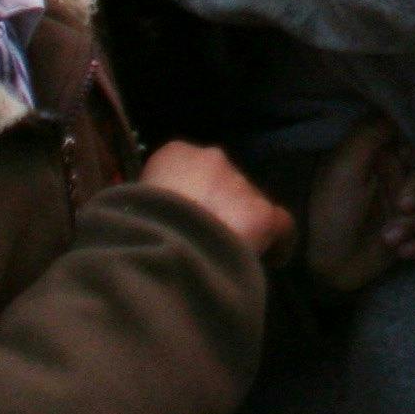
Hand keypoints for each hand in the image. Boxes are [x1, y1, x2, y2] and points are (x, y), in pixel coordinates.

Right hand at [143, 137, 297, 262]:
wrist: (156, 243)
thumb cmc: (133, 227)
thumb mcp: (134, 205)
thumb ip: (158, 203)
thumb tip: (168, 220)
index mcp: (174, 154)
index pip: (194, 169)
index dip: (195, 196)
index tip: (190, 219)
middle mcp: (212, 159)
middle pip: (225, 184)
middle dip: (220, 208)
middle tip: (209, 237)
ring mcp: (240, 184)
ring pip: (249, 204)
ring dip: (242, 225)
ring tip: (229, 252)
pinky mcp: (261, 212)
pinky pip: (281, 226)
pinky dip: (277, 244)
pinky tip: (270, 260)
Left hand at [299, 114, 414, 292]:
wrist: (322, 264)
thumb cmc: (330, 210)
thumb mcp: (345, 166)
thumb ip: (371, 132)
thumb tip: (396, 105)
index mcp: (384, 152)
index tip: (407, 187)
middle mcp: (401, 173)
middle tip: (400, 212)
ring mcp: (410, 203)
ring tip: (390, 240)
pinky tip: (403, 252)